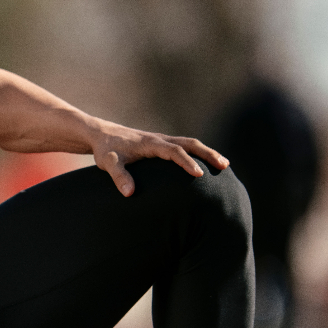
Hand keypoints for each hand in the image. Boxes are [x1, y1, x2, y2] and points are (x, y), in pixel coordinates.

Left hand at [88, 119, 228, 196]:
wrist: (103, 134)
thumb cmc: (107, 150)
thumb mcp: (109, 163)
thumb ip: (119, 177)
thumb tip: (129, 193)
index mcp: (150, 143)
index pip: (173, 151)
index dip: (186, 162)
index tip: (199, 174)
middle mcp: (160, 139)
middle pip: (190, 143)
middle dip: (207, 154)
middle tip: (224, 166)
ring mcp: (162, 140)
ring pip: (190, 143)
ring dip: (207, 152)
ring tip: (224, 165)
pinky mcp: (162, 144)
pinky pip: (184, 146)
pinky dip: (198, 153)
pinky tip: (207, 164)